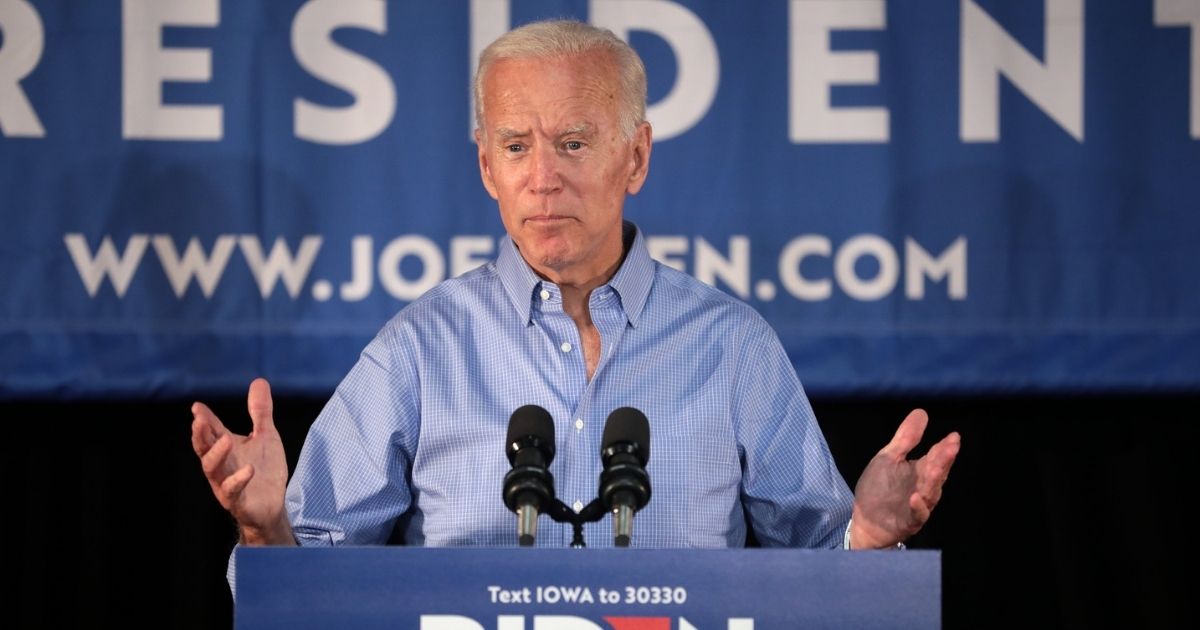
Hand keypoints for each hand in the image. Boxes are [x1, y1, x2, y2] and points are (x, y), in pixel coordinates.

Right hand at [190, 378, 292, 544]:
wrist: (272, 506)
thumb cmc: (265, 470)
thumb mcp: (266, 436)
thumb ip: (260, 411)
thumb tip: (259, 381)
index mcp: (225, 448)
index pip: (211, 431)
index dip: (204, 419)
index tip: (197, 407)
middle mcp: (221, 465)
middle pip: (204, 449)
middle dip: (200, 435)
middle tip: (199, 420)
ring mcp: (226, 483)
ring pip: (213, 469)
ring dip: (217, 455)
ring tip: (226, 440)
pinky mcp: (237, 500)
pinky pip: (233, 491)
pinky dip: (238, 480)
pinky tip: (248, 469)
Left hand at [849, 409, 960, 548]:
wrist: (865, 520)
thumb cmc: (879, 487)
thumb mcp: (889, 457)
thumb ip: (906, 438)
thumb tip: (921, 412)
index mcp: (920, 471)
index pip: (936, 457)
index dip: (945, 448)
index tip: (954, 437)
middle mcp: (923, 487)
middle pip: (936, 473)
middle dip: (944, 461)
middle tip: (951, 447)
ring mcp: (918, 505)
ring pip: (930, 493)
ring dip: (933, 481)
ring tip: (935, 467)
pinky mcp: (908, 521)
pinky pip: (916, 515)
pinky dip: (917, 507)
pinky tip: (915, 496)